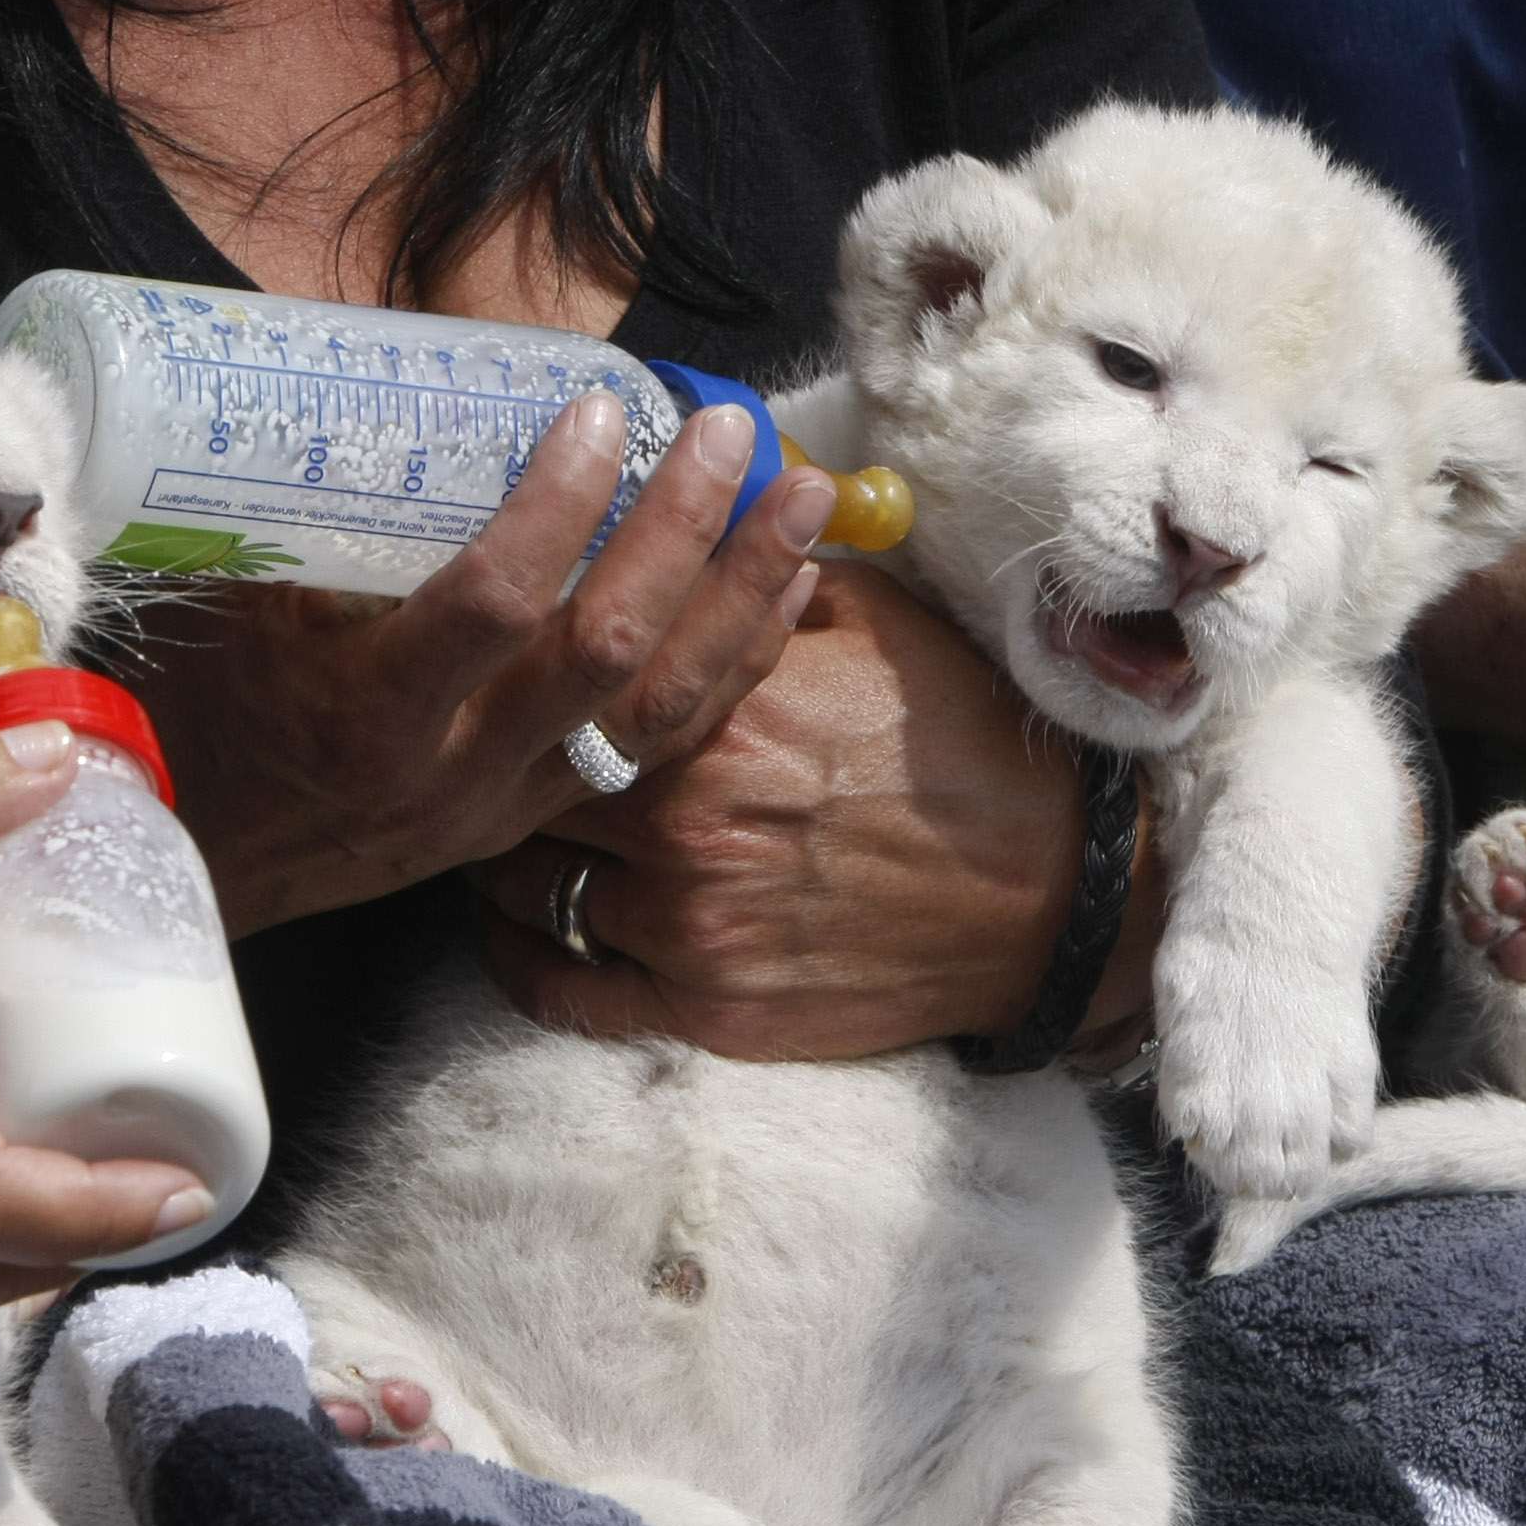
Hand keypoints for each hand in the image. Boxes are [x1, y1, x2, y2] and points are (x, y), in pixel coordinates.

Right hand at [133, 394, 826, 935]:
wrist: (199, 870)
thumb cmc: (199, 713)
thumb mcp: (227, 606)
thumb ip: (308, 512)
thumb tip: (378, 368)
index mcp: (367, 713)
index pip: (489, 609)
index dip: (553, 511)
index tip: (599, 413)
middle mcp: (456, 772)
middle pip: (605, 656)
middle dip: (684, 537)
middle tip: (732, 433)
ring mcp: (511, 805)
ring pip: (662, 711)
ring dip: (743, 596)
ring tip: (805, 496)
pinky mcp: (544, 818)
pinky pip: (664, 745)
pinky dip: (735, 661)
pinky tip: (791, 590)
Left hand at [465, 565, 1162, 1059]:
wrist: (1047, 894)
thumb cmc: (963, 748)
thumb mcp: (877, 626)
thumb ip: (765, 582)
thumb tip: (694, 520)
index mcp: (724, 707)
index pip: (575, 662)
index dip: (527, 646)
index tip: (504, 639)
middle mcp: (691, 816)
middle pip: (531, 774)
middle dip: (499, 751)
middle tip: (478, 730)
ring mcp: (691, 921)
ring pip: (526, 881)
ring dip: (498, 849)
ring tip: (485, 821)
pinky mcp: (704, 1005)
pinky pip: (561, 988)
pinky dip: (518, 956)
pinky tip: (510, 925)